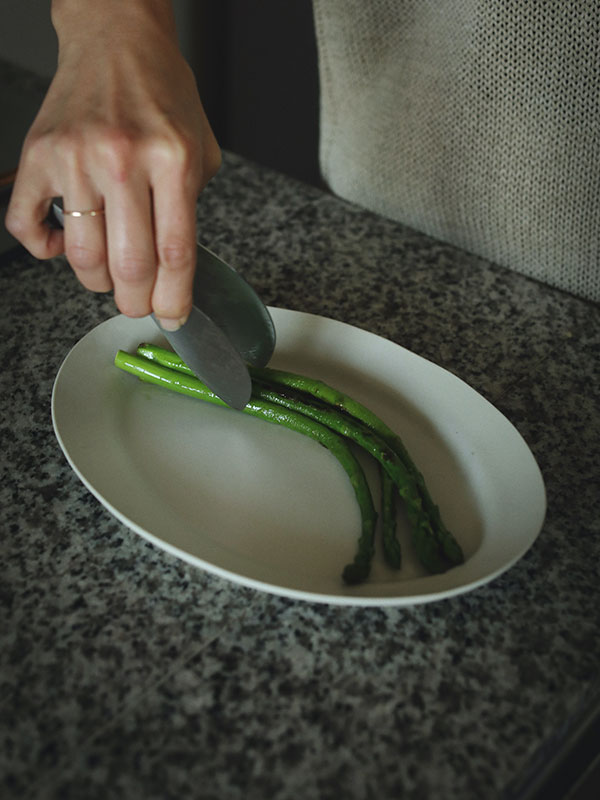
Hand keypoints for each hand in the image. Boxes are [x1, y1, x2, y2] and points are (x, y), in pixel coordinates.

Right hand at [6, 0, 220, 328]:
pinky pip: (27, 225)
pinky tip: (61, 245)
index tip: (173, 316)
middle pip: (129, 265)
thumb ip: (192, 206)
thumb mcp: (201, 148)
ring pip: (81, 256)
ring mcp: (75, 158)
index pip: (175, 253)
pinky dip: (43, 249)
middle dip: (135, 301)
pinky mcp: (38, 155)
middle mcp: (122, 159)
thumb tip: (176, 268)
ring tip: (109, 275)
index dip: (174, 298)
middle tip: (137, 303)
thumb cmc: (161, 94)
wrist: (116, 40)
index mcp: (172, 159)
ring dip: (96, 281)